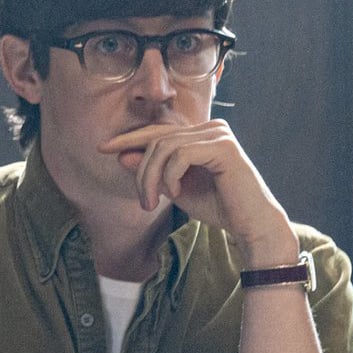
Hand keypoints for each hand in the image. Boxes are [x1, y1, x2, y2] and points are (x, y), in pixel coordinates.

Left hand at [100, 121, 296, 264]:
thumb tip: (121, 155)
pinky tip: (176, 195)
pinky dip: (170, 177)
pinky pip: (180, 155)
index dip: (129, 139)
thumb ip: (152, 171)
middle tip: (142, 202)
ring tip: (151, 203)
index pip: (157, 131)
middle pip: (156, 139)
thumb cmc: (217, 207)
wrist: (250, 225)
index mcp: (201, 134)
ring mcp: (219, 134)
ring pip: (164, 147)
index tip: (102, 149)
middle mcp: (211, 127)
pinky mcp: (224, 146)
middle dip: (141, 171)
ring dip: (150, 178)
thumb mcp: (174, 188)